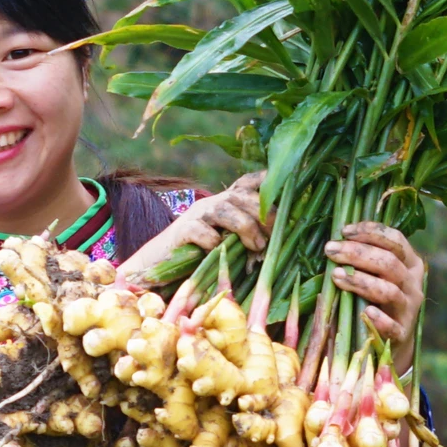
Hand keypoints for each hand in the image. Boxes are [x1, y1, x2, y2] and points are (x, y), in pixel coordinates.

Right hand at [119, 171, 270, 275]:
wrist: (159, 264)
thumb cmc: (200, 257)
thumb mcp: (228, 243)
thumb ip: (247, 237)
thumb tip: (278, 244)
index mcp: (226, 203)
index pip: (248, 182)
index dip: (267, 181)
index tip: (288, 187)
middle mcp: (212, 203)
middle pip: (242, 196)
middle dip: (263, 214)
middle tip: (272, 237)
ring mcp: (196, 215)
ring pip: (225, 210)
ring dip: (246, 227)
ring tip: (257, 247)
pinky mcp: (181, 231)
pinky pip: (200, 230)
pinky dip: (212, 241)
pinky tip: (217, 251)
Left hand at [324, 221, 424, 376]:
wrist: (392, 341)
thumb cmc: (377, 299)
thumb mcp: (377, 275)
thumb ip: (364, 259)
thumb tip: (334, 241)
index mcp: (409, 264)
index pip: (395, 240)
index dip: (371, 232)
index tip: (344, 231)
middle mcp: (413, 283)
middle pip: (389, 262)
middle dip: (357, 253)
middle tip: (330, 249)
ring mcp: (409, 309)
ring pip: (389, 290)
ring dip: (361, 281)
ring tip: (336, 275)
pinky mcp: (402, 333)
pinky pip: (393, 326)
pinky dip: (380, 319)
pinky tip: (365, 312)